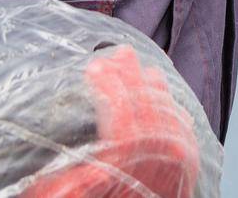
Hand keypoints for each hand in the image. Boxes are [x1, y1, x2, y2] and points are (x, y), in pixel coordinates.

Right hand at [20, 44, 199, 197]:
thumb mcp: (64, 194)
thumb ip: (62, 171)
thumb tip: (49, 139)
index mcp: (127, 152)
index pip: (118, 103)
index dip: (106, 82)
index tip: (93, 66)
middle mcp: (159, 149)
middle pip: (145, 98)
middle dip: (130, 74)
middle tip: (118, 54)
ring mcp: (178, 154)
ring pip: (167, 108)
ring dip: (154, 87)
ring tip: (142, 69)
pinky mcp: (188, 165)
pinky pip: (182, 126)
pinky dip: (172, 108)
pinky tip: (165, 99)